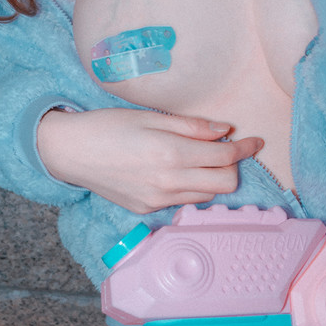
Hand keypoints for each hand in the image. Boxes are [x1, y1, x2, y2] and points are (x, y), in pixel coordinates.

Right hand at [36, 106, 263, 213]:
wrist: (70, 152)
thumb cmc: (108, 126)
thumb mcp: (151, 116)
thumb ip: (192, 126)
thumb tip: (226, 129)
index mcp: (171, 154)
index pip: (226, 158)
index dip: (245, 148)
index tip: (254, 141)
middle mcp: (168, 182)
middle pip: (225, 184)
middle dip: (232, 167)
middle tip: (224, 150)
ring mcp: (158, 200)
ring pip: (206, 196)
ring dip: (212, 179)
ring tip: (200, 160)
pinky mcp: (147, 209)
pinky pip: (182, 201)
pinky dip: (189, 187)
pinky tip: (176, 171)